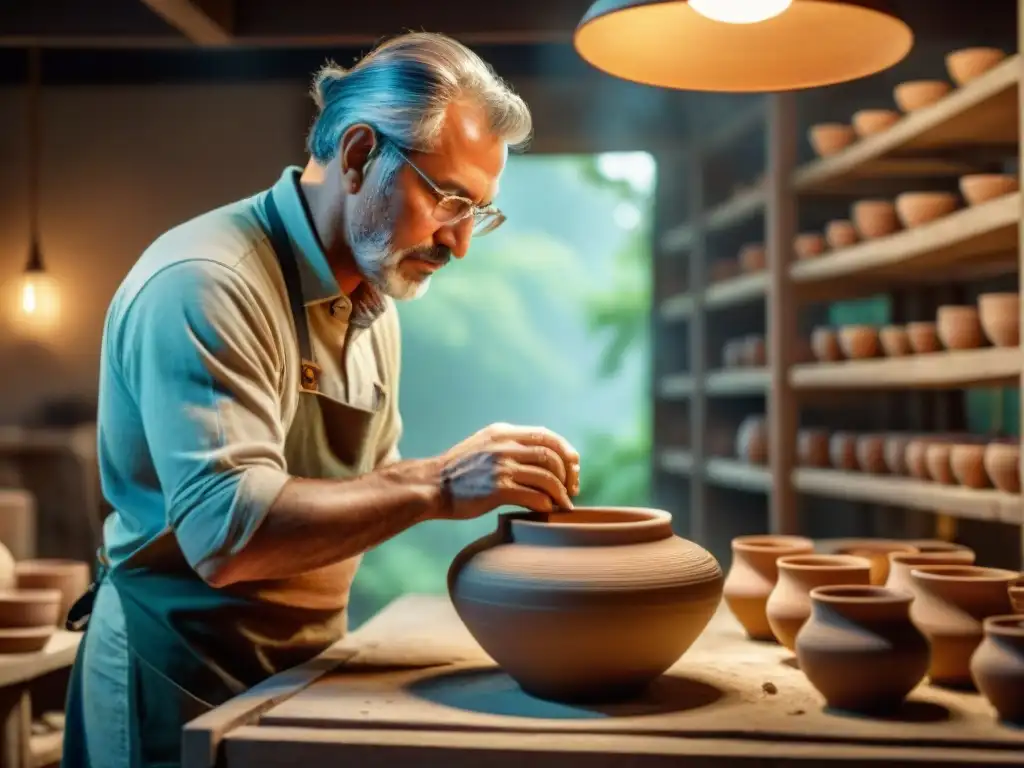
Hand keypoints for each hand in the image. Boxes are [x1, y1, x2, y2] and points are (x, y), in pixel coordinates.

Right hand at [432, 422, 580, 519]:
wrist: (431, 486)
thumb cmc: (460, 472)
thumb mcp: (484, 446)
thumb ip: (510, 446)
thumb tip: (543, 458)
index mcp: (503, 432)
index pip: (548, 436)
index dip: (567, 453)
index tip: (573, 470)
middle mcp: (504, 445)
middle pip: (552, 456)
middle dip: (568, 475)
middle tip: (571, 490)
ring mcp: (500, 466)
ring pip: (547, 477)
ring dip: (560, 493)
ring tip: (562, 504)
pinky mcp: (497, 489)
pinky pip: (534, 496)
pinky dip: (546, 504)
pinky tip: (546, 510)